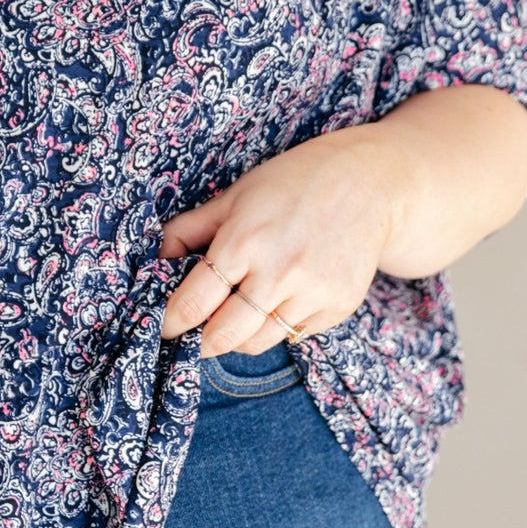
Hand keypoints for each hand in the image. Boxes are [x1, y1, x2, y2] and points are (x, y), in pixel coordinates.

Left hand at [157, 122, 399, 356]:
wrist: (370, 185)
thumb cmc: (292, 185)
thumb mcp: (234, 196)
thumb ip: (189, 230)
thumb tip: (156, 261)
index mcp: (244, 240)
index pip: (192, 303)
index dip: (170, 322)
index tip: (163, 328)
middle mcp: (279, 271)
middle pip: (222, 336)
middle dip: (200, 341)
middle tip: (192, 335)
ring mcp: (312, 293)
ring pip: (257, 343)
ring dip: (238, 337)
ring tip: (236, 314)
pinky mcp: (337, 307)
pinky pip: (292, 335)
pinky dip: (276, 326)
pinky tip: (278, 299)